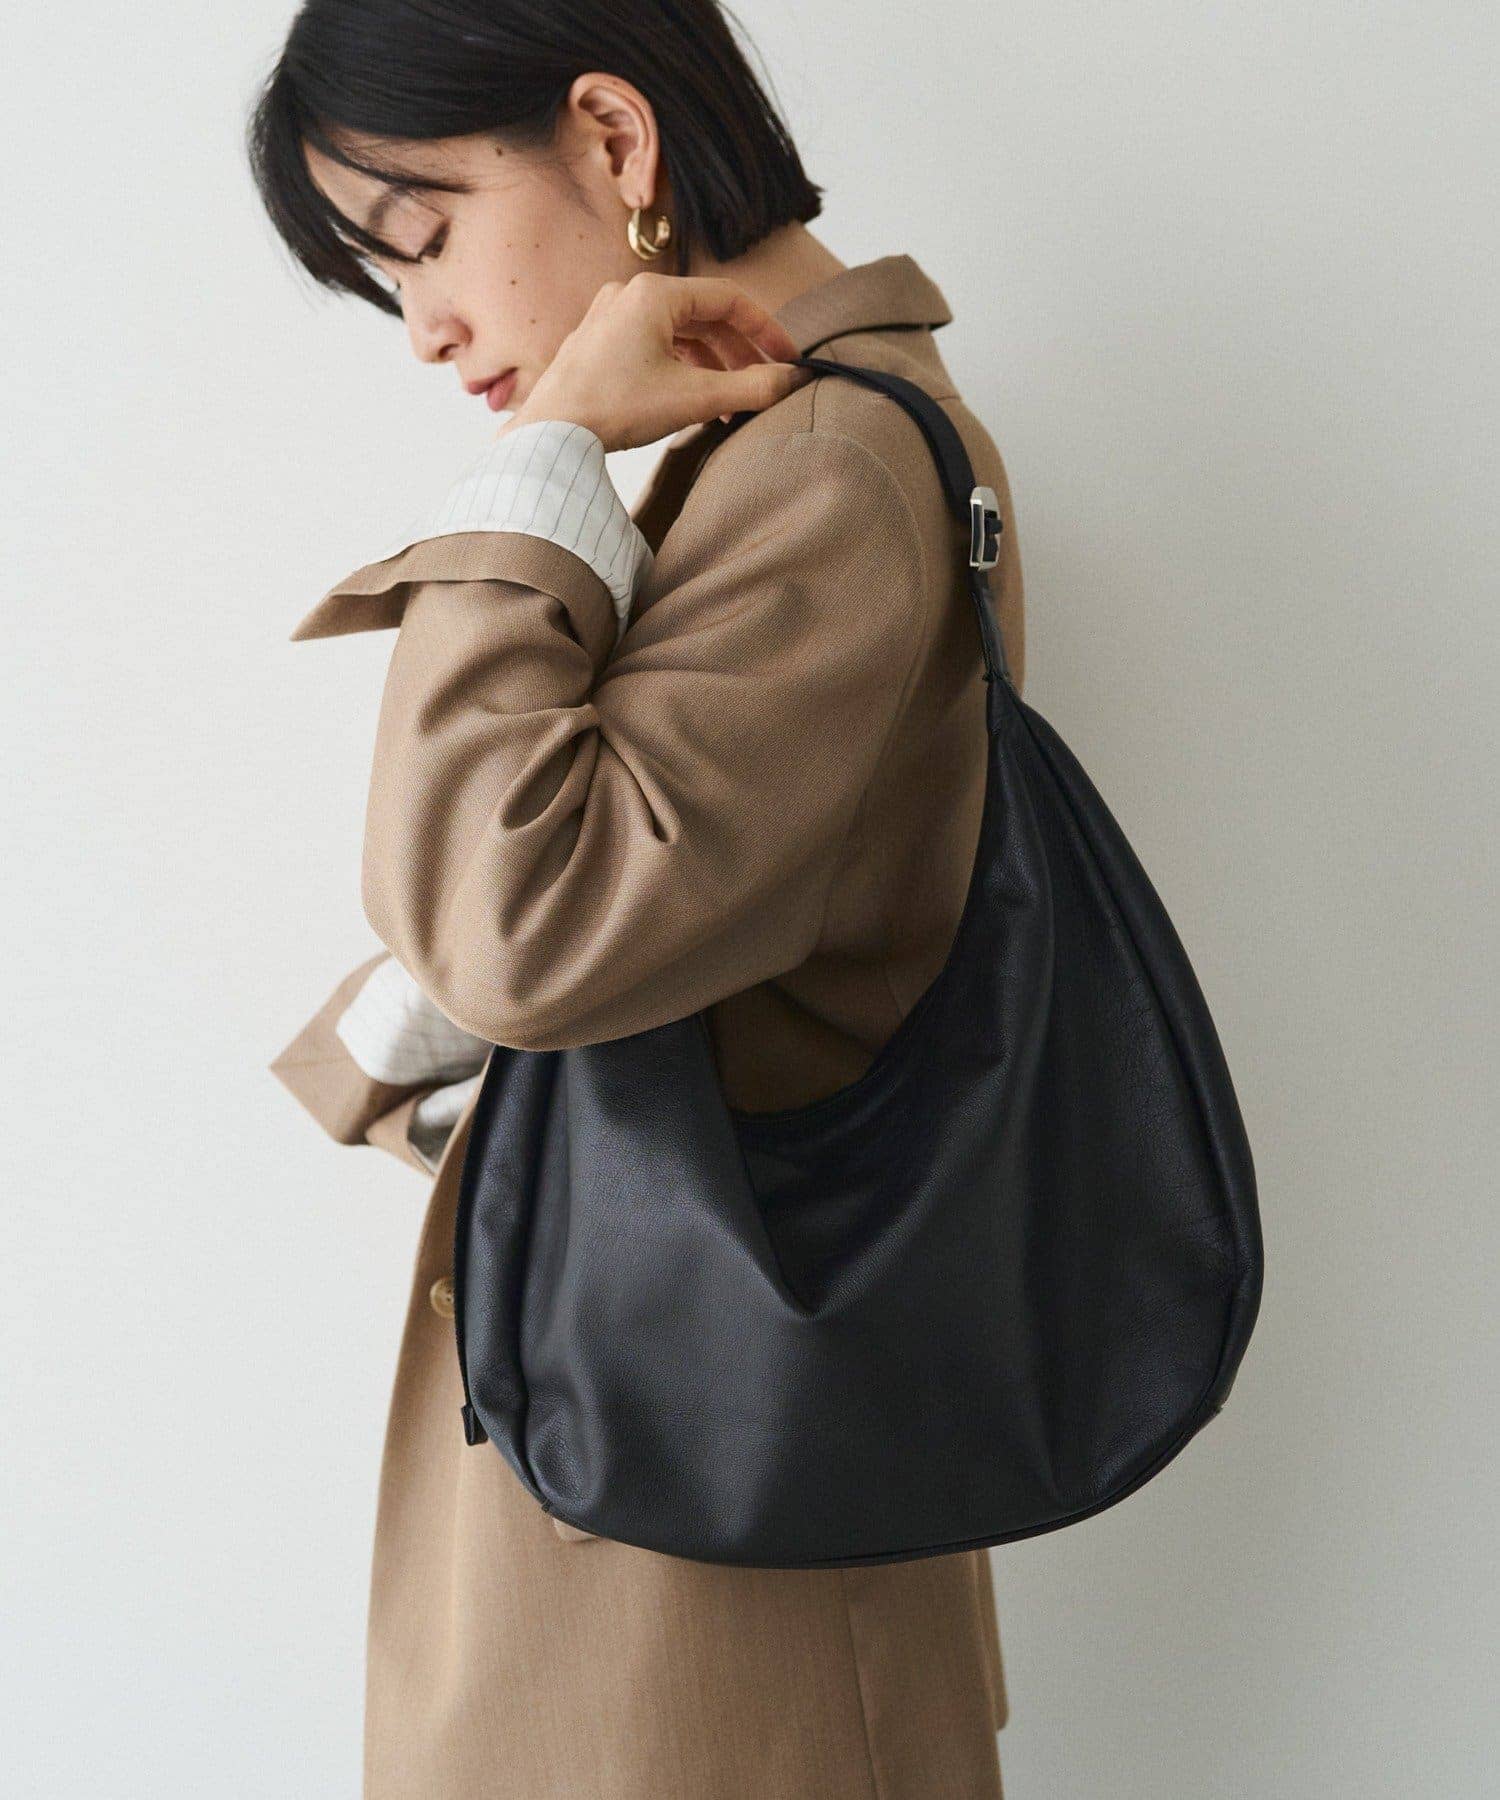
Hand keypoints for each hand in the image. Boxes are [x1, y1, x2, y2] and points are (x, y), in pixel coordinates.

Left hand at [493, 273, 813, 451]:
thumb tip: (795, 380)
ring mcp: (609, 318)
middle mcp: (629, 295)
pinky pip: (653, 346)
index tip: (787, 361)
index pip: (729, 299)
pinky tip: (691, 400)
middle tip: (762, 387)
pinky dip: (680, 369)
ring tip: (729, 404)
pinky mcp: (597, 344)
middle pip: (704, 317)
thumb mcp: (695, 398)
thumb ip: (751, 387)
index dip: (766, 330)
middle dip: (738, 354)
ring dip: (711, 366)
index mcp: (655, 294)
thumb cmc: (616, 408)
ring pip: (678, 334)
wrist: (549, 435)